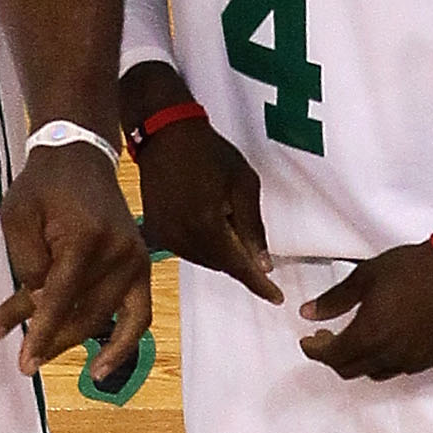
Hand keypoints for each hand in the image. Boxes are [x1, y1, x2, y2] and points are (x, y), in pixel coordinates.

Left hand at [0, 142, 152, 380]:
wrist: (80, 158)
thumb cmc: (43, 187)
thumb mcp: (17, 217)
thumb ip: (26, 263)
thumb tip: (38, 303)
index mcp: (86, 239)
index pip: (60, 299)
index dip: (41, 333)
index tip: (23, 359)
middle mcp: (118, 253)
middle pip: (83, 315)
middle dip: (51, 341)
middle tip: (23, 362)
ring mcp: (135, 261)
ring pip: (104, 319)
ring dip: (73, 342)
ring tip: (44, 356)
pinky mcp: (141, 266)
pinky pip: (139, 315)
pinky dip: (124, 344)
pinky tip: (102, 368)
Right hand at [133, 119, 280, 306]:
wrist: (165, 134)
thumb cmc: (209, 152)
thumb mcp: (243, 183)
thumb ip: (253, 227)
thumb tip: (263, 264)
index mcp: (207, 227)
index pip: (239, 267)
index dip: (259, 285)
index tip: (276, 298)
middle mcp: (183, 238)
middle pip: (220, 265)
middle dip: (240, 260)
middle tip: (253, 244)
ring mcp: (166, 237)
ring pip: (203, 259)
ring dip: (220, 251)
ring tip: (224, 219)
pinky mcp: (155, 231)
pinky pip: (186, 249)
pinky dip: (202, 245)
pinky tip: (207, 220)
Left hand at [301, 239, 432, 378]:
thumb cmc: (413, 268)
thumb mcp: (365, 276)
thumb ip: (334, 300)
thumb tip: (308, 313)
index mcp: (369, 335)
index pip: (332, 357)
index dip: (315, 351)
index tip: (308, 341)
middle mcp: (390, 355)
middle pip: (350, 370)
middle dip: (334, 357)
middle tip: (329, 337)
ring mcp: (414, 360)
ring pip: (376, 373)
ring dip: (361, 361)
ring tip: (359, 339)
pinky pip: (402, 368)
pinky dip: (387, 360)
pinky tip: (388, 341)